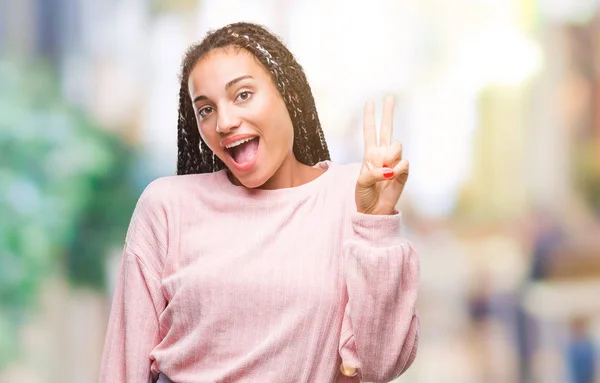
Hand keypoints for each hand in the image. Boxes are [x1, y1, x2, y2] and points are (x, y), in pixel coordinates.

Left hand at [355, 96, 408, 214]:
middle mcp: (383, 154)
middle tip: (390, 97)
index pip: (370, 131)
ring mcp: (394, 162)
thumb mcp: (361, 182)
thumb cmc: (364, 195)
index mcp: (370, 154)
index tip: (370, 101)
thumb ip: (374, 171)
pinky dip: (397, 170)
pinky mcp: (404, 172)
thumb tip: (390, 167)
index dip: (370, 117)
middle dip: (388, 113)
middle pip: (387, 129)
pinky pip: (403, 163)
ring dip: (390, 156)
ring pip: (396, 146)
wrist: (374, 211)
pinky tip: (392, 178)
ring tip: (384, 172)